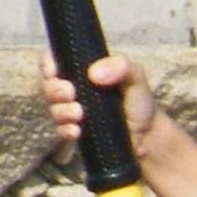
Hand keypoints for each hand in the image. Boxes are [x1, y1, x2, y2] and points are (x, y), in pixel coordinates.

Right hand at [37, 51, 173, 161]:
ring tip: (79, 114)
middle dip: (54, 90)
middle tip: (71, 94)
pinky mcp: (77, 132)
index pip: (55, 60)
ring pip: (53, 109)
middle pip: (49, 86)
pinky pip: (61, 131)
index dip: (48, 64)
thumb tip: (94, 74)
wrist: (148, 136)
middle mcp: (75, 90)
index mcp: (84, 71)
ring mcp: (74, 112)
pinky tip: (78, 131)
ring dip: (62, 111)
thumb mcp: (136, 77)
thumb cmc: (140, 102)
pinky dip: (65, 130)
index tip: (54, 72)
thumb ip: (121, 66)